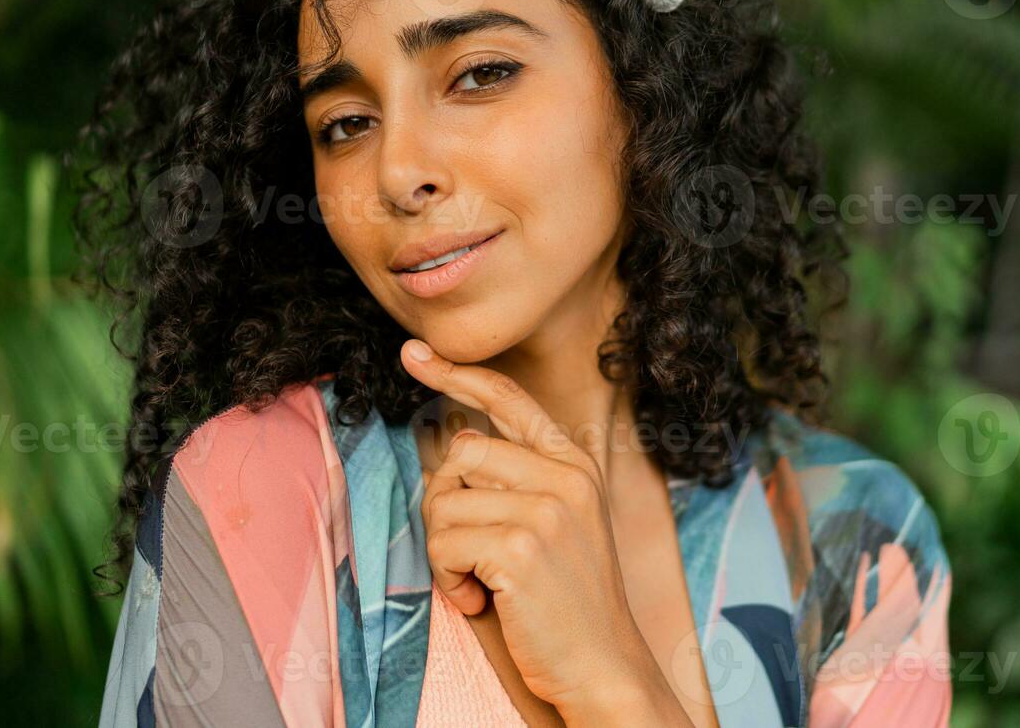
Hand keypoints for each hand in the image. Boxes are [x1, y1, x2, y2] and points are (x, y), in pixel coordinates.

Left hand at [400, 338, 660, 716]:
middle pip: (461, 455)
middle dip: (446, 507)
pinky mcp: (520, 549)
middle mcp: (564, 477)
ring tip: (481, 582)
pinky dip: (449, 581)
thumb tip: (456, 447)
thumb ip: (522, 479)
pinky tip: (482, 600)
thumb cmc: (570, 600)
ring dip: (447, 553)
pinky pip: (444, 546)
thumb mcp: (561, 523)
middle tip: (469, 552)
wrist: (604, 665)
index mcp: (574, 464)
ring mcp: (545, 511)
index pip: (509, 399)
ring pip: (444, 505)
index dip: (458, 373)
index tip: (415, 354)